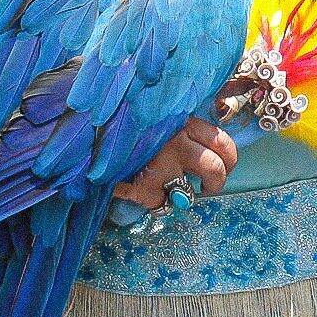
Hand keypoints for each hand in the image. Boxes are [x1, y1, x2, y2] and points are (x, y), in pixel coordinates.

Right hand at [113, 117, 236, 209]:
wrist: (88, 135)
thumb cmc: (124, 121)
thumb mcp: (155, 112)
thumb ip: (175, 121)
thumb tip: (199, 139)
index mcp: (182, 120)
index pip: (222, 141)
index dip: (228, 158)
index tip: (225, 164)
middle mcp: (176, 142)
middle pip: (215, 168)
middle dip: (217, 182)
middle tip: (210, 185)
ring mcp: (160, 166)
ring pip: (190, 192)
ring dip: (190, 197)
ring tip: (181, 196)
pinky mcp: (143, 186)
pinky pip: (161, 204)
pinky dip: (156, 203)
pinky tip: (148, 195)